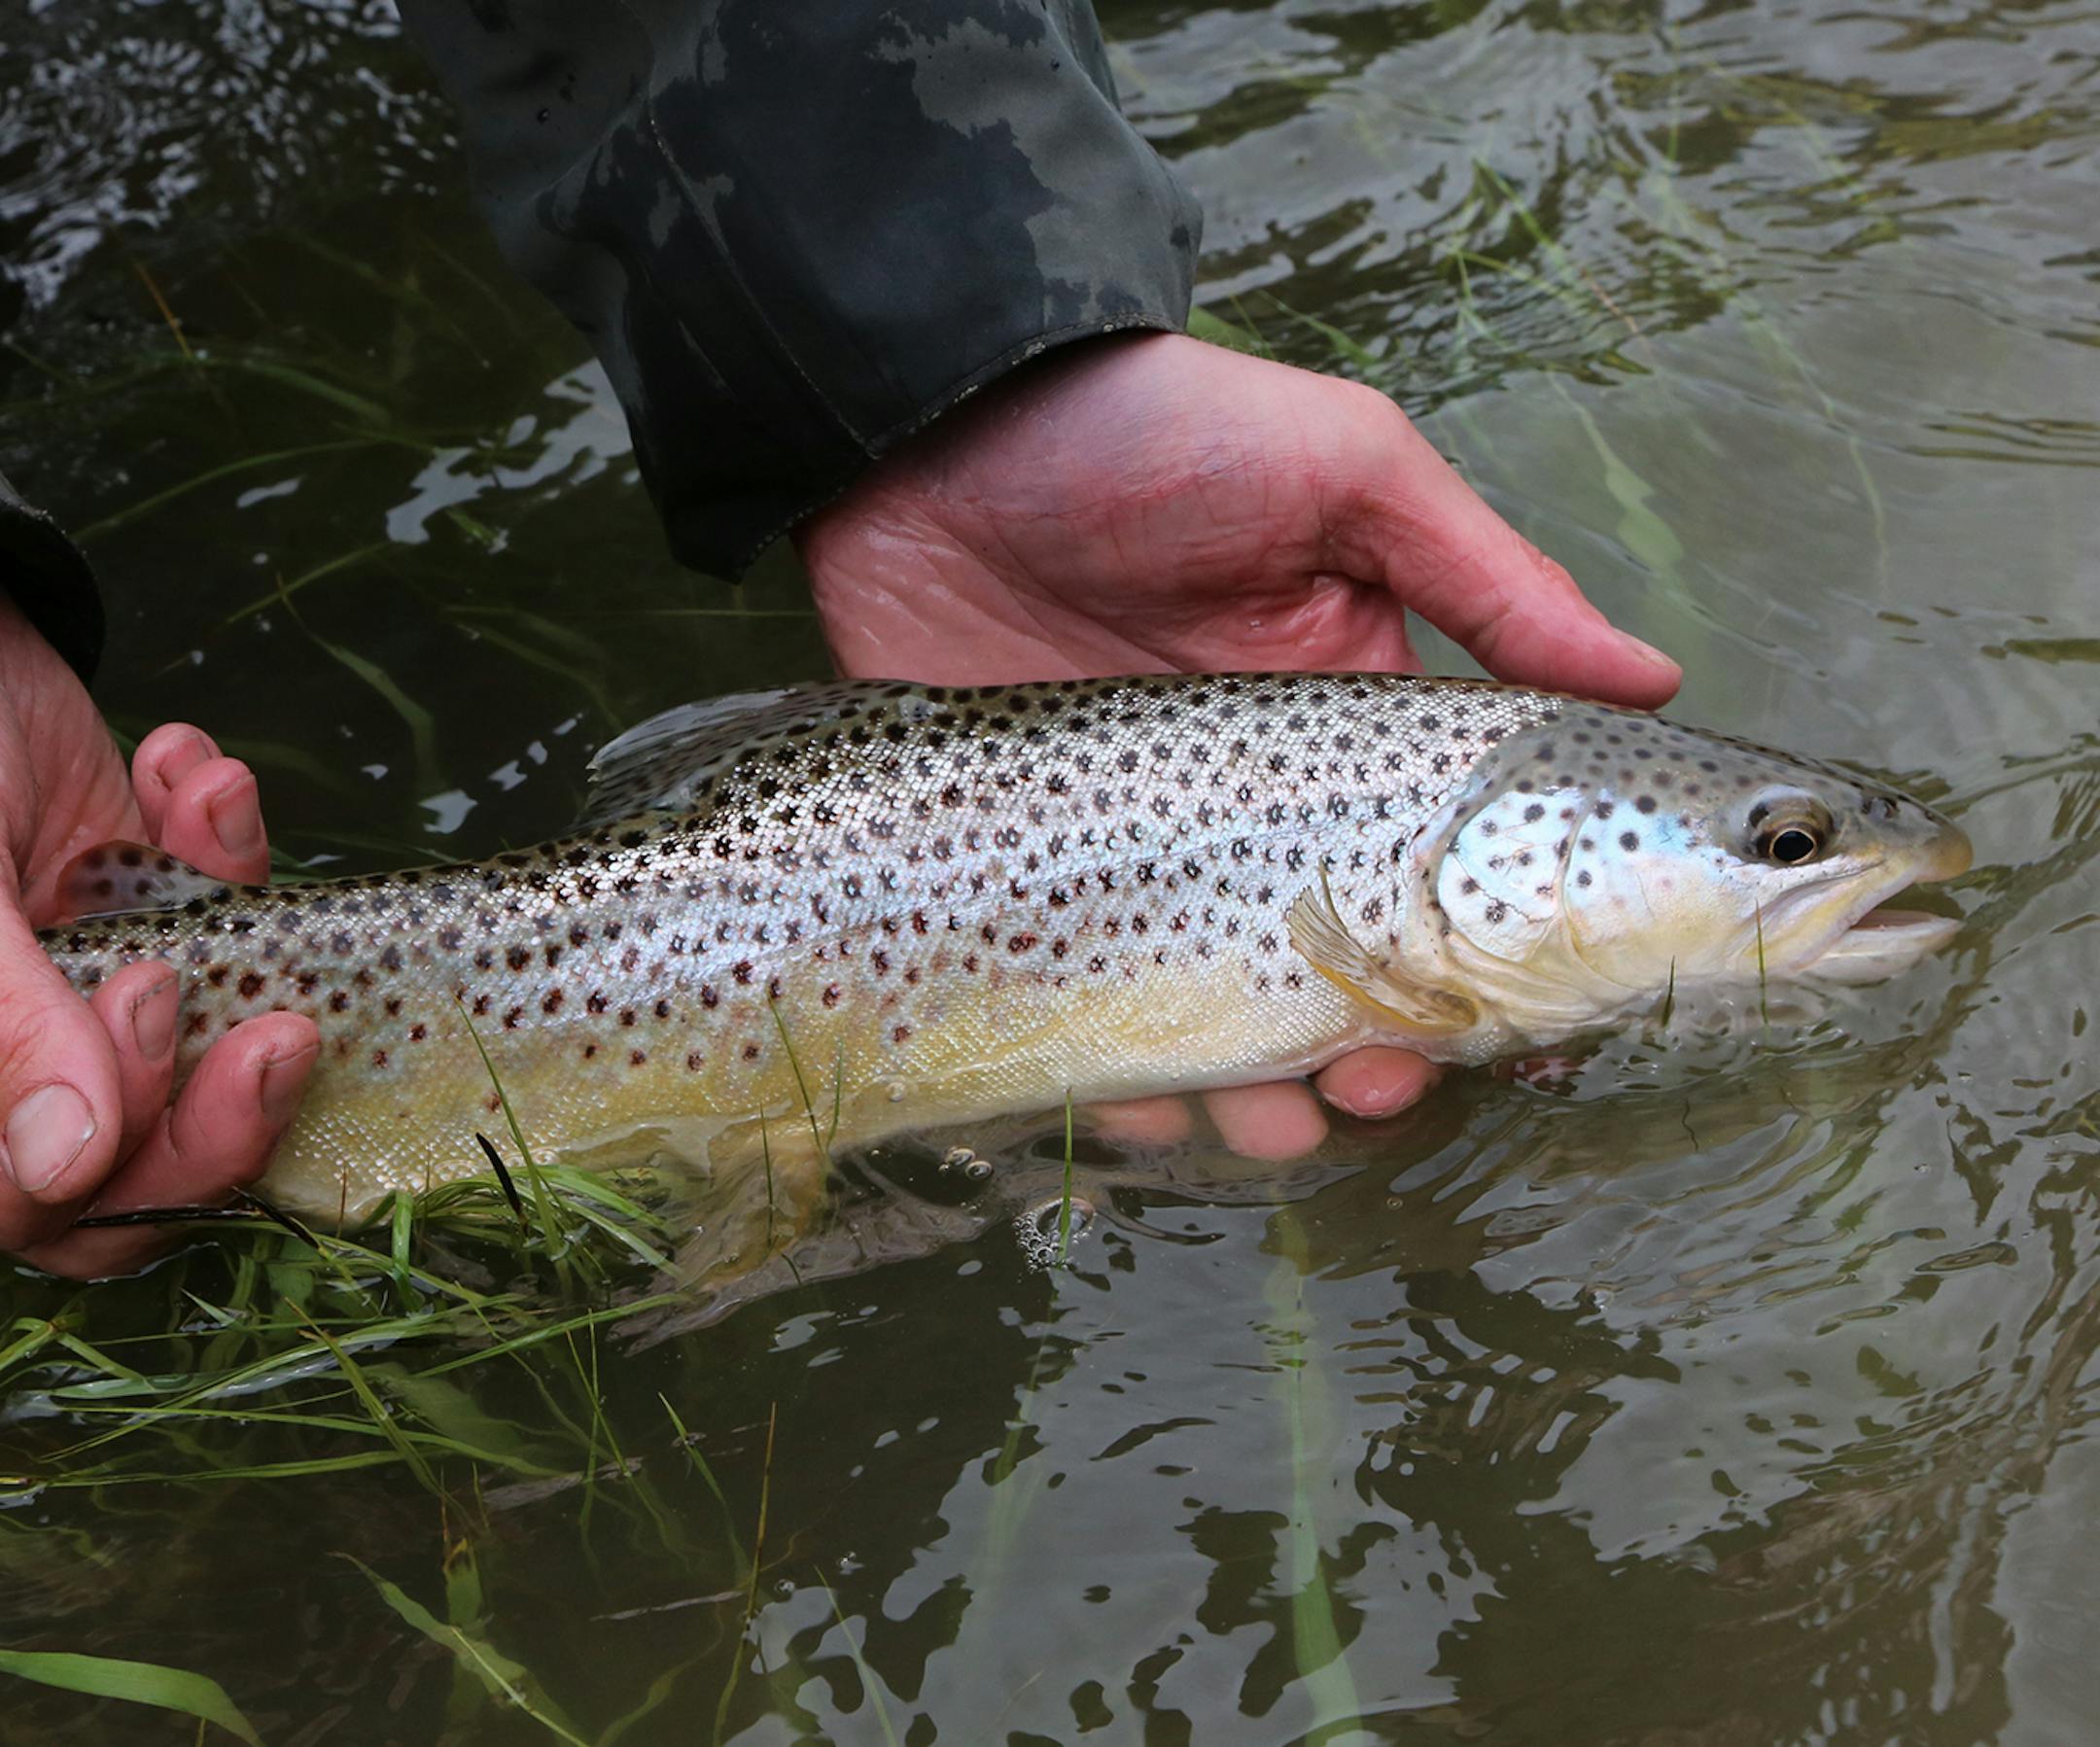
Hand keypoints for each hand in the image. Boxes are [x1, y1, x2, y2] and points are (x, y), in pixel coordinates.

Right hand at [0, 599, 316, 1277]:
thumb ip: (6, 1024)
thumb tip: (69, 1167)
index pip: (42, 1199)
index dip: (123, 1154)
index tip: (155, 1002)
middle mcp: (20, 1046)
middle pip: (147, 1161)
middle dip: (227, 1100)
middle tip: (284, 1031)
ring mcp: (88, 979)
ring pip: (212, 1035)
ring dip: (232, 924)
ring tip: (206, 810)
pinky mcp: (155, 904)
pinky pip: (228, 910)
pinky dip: (219, 837)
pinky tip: (180, 765)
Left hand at [798, 332, 1679, 1156]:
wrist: (934, 424)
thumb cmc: (1158, 430)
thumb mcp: (1347, 475)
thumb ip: (1489, 584)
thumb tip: (1652, 683)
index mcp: (1341, 729)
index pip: (1433, 872)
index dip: (1480, 962)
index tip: (1516, 1037)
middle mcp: (1245, 810)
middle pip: (1329, 970)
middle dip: (1369, 1053)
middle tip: (1373, 1088)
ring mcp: (1128, 849)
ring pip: (1209, 1010)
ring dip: (1252, 1091)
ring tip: (1269, 1122)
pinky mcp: (1014, 870)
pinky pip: (1070, 998)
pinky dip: (1107, 1073)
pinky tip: (1133, 1103)